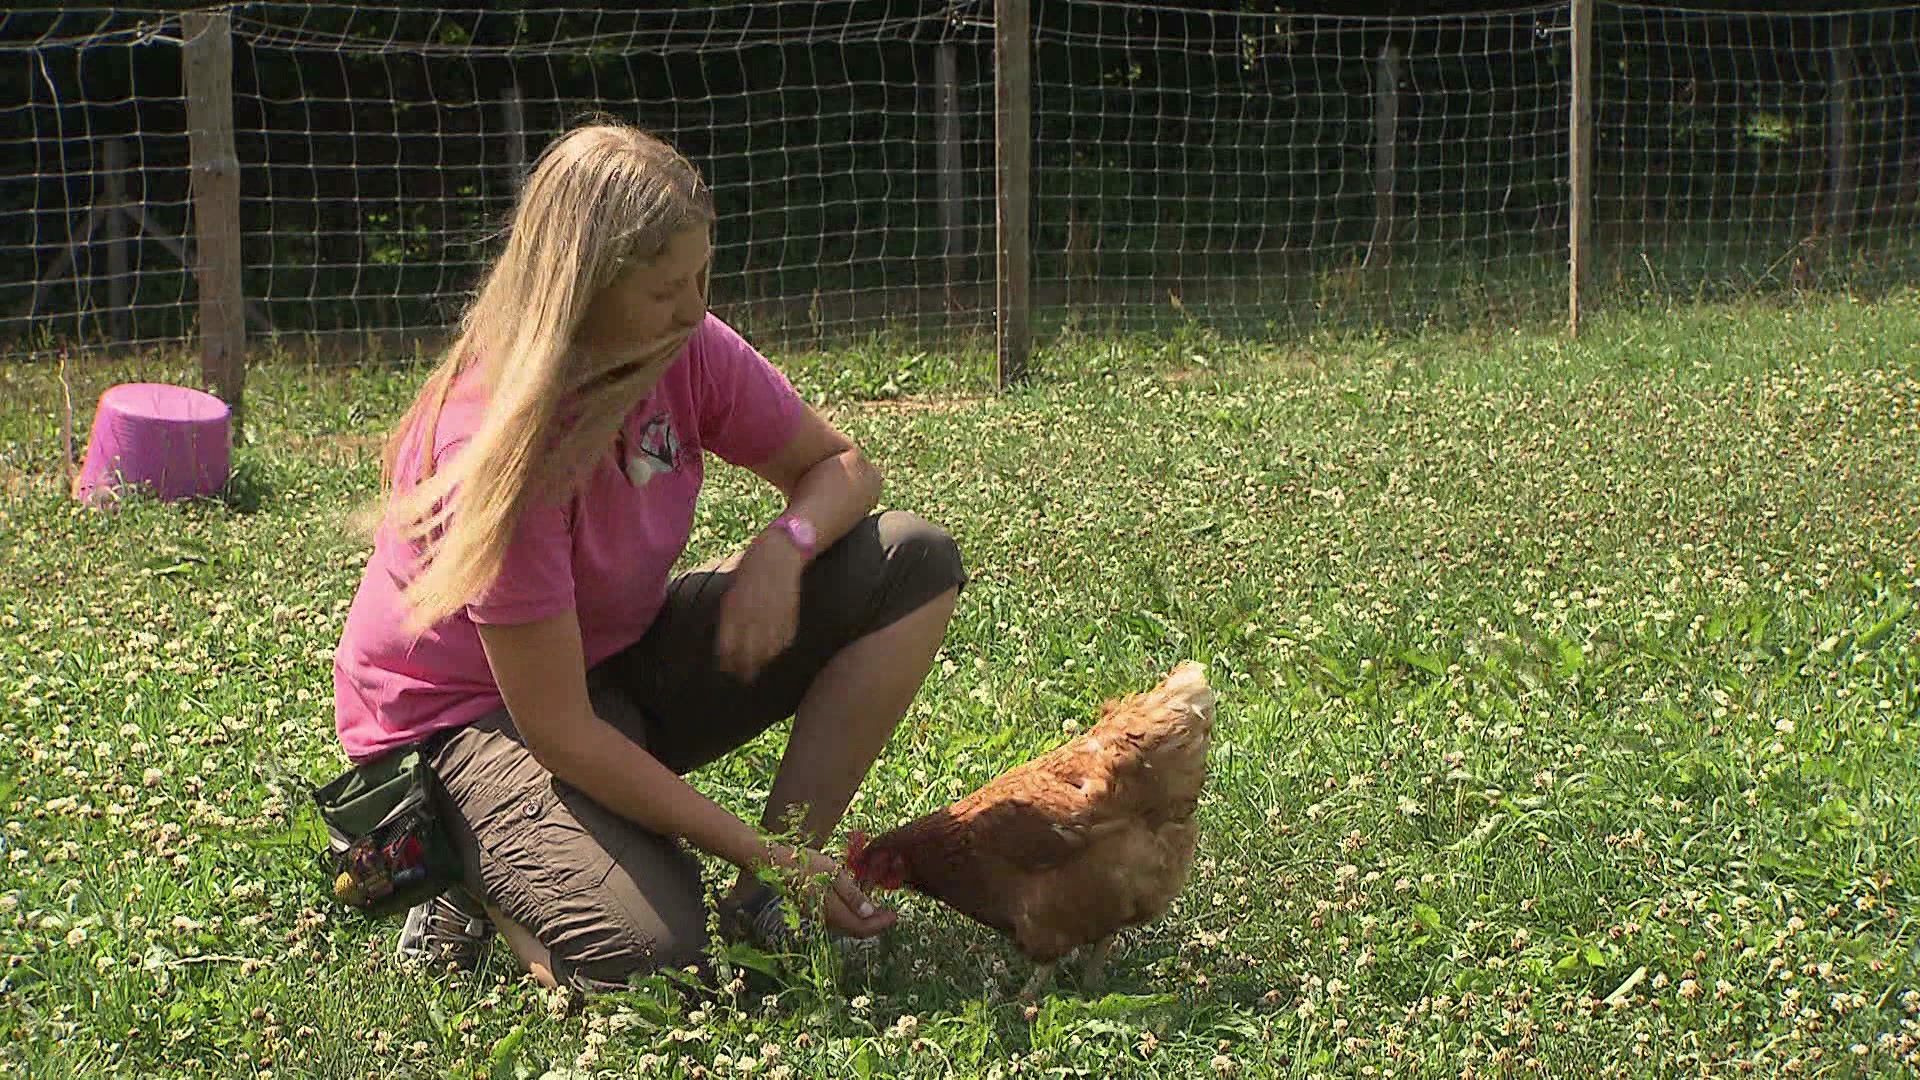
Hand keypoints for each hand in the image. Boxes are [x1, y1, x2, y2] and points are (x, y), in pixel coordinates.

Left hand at [714, 533, 804, 680]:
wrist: (779, 551)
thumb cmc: (752, 566)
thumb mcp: (733, 587)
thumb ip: (730, 612)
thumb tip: (725, 635)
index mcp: (733, 608)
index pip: (727, 645)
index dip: (726, 660)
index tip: (726, 669)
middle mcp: (752, 615)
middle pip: (747, 652)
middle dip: (744, 668)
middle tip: (742, 677)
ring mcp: (773, 616)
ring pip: (767, 650)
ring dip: (762, 662)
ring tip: (758, 670)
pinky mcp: (790, 614)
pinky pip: (785, 639)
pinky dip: (779, 649)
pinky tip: (774, 653)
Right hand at [769, 844, 896, 938]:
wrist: (775, 864)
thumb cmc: (805, 864)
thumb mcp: (833, 873)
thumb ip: (852, 894)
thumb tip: (869, 913)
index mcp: (832, 912)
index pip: (862, 927)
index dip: (880, 924)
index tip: (895, 915)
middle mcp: (825, 920)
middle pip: (855, 930)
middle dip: (874, 924)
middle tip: (890, 913)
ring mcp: (817, 916)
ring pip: (846, 926)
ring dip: (863, 921)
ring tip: (877, 908)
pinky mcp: (813, 910)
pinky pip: (837, 919)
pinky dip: (851, 915)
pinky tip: (857, 902)